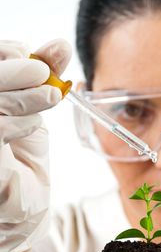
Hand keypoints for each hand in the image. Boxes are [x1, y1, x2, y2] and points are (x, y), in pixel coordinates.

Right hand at [0, 39, 70, 251]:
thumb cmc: (22, 158)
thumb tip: (60, 44)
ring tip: (50, 98)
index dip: (9, 52)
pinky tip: (31, 125)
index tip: (40, 61)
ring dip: (26, 93)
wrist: (20, 207)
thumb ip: (41, 77)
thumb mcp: (32, 110)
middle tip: (45, 75)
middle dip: (19, 68)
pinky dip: (19, 120)